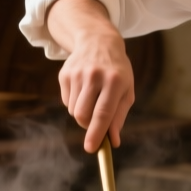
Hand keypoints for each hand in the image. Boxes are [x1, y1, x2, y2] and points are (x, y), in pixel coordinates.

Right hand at [47, 0, 133, 152]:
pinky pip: (66, 101)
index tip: (91, 149)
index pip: (103, 113)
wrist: (98, 42)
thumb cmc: (118, 72)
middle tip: (96, 124)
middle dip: (87, 126)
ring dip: (82, 114)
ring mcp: (77, 74)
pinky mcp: (64, 74)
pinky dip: (75, 103)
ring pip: (73, 110)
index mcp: (115, 81)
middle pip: (82, 115)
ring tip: (93, 99)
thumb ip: (119, 117)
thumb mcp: (126, 91)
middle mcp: (94, 76)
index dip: (96, 133)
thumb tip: (113, 141)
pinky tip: (84, 90)